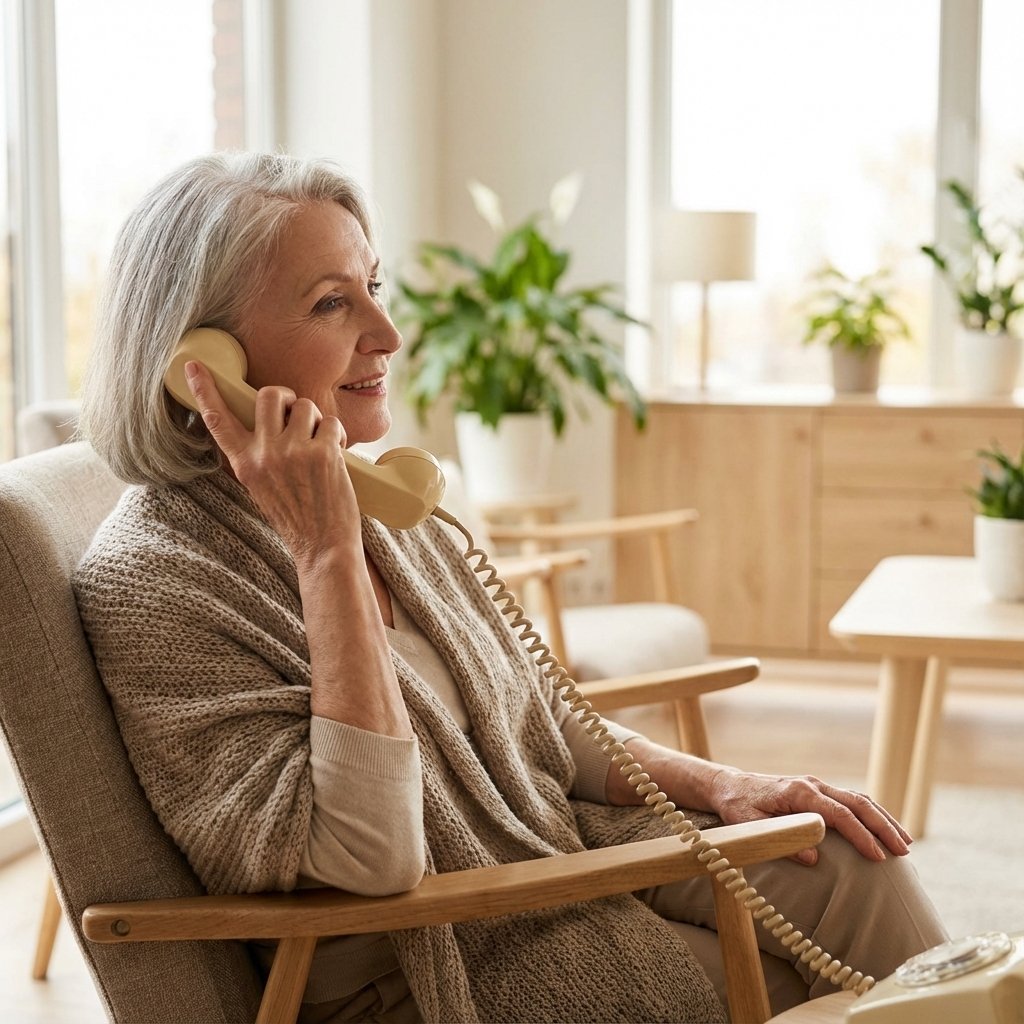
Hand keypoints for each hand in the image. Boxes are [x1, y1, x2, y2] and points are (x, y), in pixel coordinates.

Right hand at [184, 360, 358, 566]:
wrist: (322, 547)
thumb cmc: (296, 517)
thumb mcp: (261, 486)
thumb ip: (258, 453)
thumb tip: (270, 420)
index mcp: (243, 463)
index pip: (217, 419)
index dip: (205, 390)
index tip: (193, 366)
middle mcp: (264, 455)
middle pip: (269, 394)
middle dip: (286, 396)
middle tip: (295, 413)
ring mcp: (292, 452)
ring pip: (304, 405)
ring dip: (316, 420)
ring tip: (318, 445)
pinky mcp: (322, 453)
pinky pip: (331, 421)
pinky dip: (337, 434)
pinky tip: (337, 455)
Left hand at [709, 767, 912, 864]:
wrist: (730, 785)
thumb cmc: (737, 806)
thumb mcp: (749, 825)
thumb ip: (779, 840)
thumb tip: (814, 858)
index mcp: (798, 792)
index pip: (838, 814)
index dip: (860, 835)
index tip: (877, 856)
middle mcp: (812, 785)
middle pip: (857, 802)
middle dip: (883, 826)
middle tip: (904, 852)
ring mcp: (817, 785)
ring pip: (859, 799)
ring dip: (883, 819)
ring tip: (905, 844)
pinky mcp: (818, 791)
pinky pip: (851, 800)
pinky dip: (871, 814)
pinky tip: (884, 830)